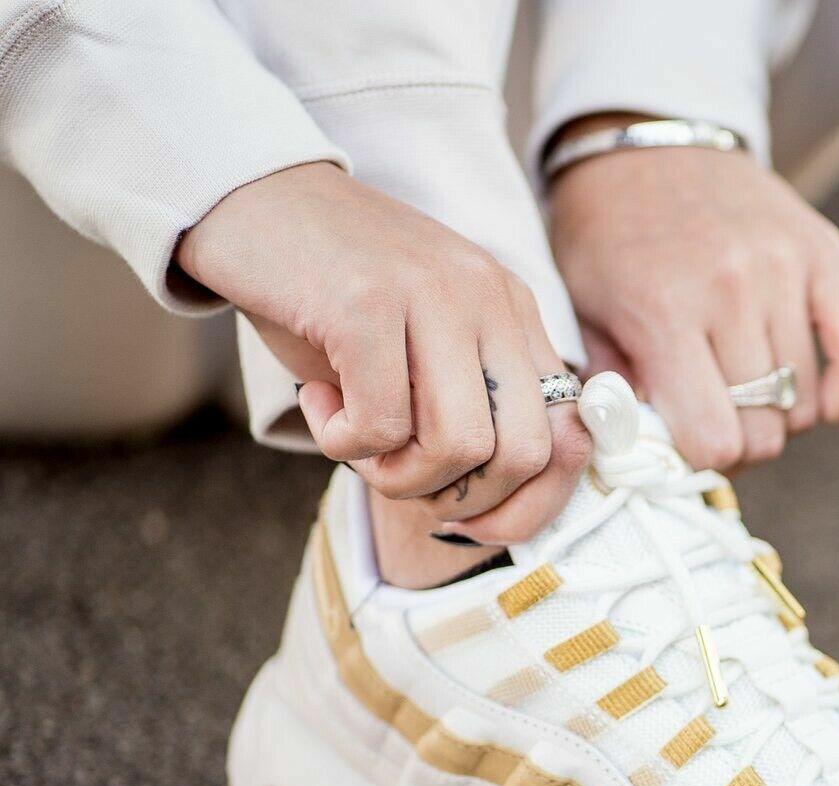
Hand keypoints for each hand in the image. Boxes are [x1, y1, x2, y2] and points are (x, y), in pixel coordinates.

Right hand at [176, 163, 588, 542]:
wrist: (252, 197)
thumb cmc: (335, 294)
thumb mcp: (424, 348)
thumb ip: (471, 409)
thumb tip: (494, 513)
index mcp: (514, 314)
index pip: (571, 437)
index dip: (529, 505)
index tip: (471, 520)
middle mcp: (490, 299)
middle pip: (525, 454)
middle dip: (463, 500)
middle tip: (402, 478)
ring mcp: (434, 295)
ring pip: (459, 448)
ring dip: (398, 477)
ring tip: (354, 440)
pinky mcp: (366, 303)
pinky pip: (379, 426)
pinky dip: (341, 442)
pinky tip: (317, 403)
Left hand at [548, 139, 838, 471]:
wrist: (645, 143)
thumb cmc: (606, 239)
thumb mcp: (584, 315)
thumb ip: (614, 391)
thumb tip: (650, 454)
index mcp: (665, 313)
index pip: (716, 440)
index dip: (701, 462)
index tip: (684, 448)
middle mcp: (734, 290)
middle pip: (765, 430)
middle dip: (739, 445)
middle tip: (714, 424)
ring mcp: (786, 268)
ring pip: (804, 402)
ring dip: (777, 416)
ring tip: (743, 394)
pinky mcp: (825, 252)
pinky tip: (816, 401)